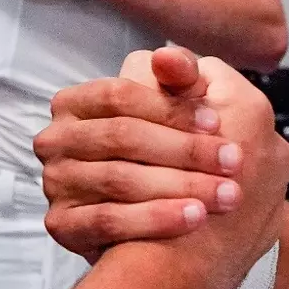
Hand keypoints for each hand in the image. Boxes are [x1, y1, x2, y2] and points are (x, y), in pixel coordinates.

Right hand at [39, 47, 288, 264]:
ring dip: (177, 185)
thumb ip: (177, 79)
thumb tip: (168, 57)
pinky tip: (193, 219)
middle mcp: (55, 139)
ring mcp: (55, 182)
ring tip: (224, 194)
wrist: (156, 231)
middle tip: (234, 162)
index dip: (170, 107)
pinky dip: (154, 219)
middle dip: (184, 149)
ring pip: (118, 179)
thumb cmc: (166, 154)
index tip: (218, 123)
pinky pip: (107, 221)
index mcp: (75, 102)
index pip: (119, 95)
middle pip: (122, 137)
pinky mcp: (61, 224)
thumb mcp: (174, 110)